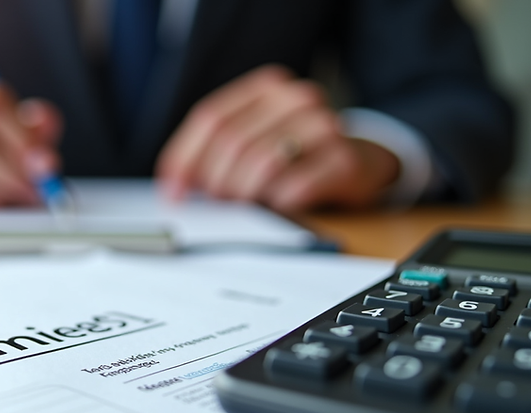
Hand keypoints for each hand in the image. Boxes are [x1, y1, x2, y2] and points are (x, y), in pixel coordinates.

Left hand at [156, 65, 399, 212]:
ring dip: (243, 193)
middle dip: (214, 181)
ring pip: (260, 163)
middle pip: (232, 141)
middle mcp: (296, 99)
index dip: (185, 159)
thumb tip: (173, 188)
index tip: (173, 192)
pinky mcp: (343, 162)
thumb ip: (211, 153)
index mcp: (267, 87)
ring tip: (242, 205)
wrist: (357, 161)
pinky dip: (275, 204)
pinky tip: (275, 206)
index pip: (210, 119)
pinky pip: (293, 188)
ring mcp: (324, 127)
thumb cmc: (294, 153)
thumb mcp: (252, 140)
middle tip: (213, 203)